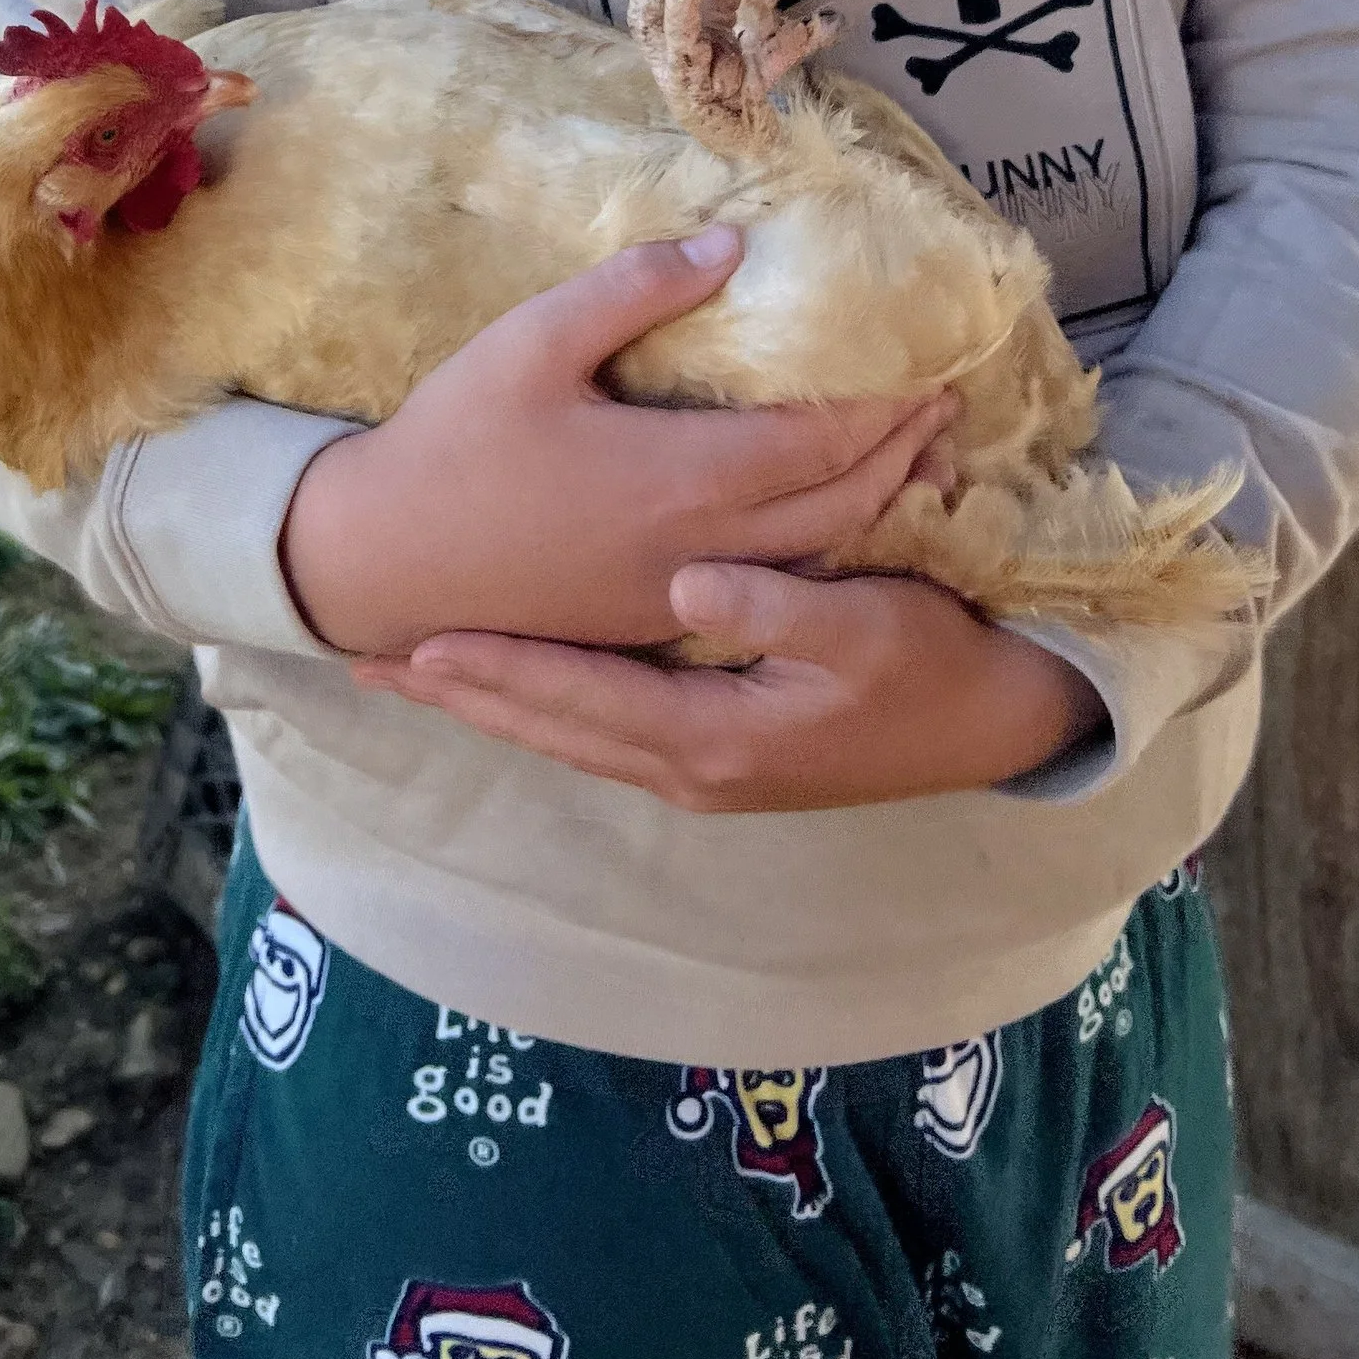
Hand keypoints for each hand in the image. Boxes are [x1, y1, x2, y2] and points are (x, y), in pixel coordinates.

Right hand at [278, 226, 955, 659]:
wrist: (382, 563)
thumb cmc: (454, 443)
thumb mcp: (531, 342)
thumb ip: (634, 290)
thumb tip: (730, 245)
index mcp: (680, 478)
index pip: (821, 442)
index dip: (887, 406)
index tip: (934, 365)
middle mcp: (699, 547)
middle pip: (839, 504)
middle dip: (903, 451)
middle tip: (948, 405)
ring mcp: (678, 595)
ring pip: (812, 555)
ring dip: (877, 504)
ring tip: (917, 460)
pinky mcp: (651, 619)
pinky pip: (769, 585)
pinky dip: (823, 547)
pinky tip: (829, 522)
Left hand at [350, 565, 1108, 810]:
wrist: (990, 725)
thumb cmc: (930, 665)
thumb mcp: (867, 627)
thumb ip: (777, 608)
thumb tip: (686, 588)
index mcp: (713, 739)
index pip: (577, 699)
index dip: (496, 667)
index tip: (415, 639)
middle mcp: (690, 769)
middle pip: (552, 728)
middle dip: (465, 693)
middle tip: (369, 662)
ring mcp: (702, 770)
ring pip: (570, 734)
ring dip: (495, 703)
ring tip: (418, 670)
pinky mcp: (718, 754)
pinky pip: (604, 729)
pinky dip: (547, 707)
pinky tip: (519, 682)